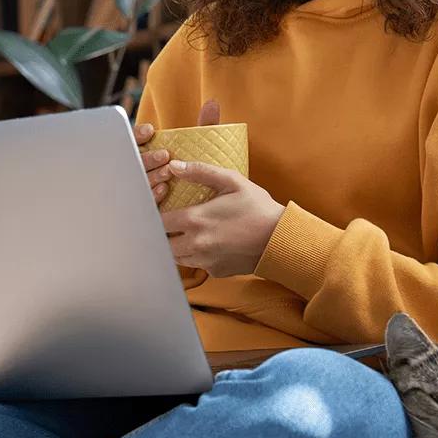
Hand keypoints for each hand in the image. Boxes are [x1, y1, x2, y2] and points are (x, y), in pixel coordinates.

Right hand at [134, 99, 222, 204]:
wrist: (209, 205)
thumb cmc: (203, 173)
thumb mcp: (202, 148)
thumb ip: (206, 126)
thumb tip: (213, 103)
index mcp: (149, 152)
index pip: (133, 140)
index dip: (137, 134)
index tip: (150, 130)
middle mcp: (142, 171)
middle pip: (135, 163)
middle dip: (148, 157)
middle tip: (164, 155)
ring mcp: (144, 190)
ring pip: (139, 182)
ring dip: (151, 175)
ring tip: (167, 172)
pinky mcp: (149, 209)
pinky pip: (143, 203)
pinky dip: (152, 195)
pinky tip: (163, 190)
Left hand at [160, 160, 284, 276]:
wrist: (280, 239)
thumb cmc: (258, 208)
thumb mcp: (232, 181)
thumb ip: (200, 172)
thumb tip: (173, 166)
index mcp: (195, 220)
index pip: (158, 221)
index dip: (156, 215)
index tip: (162, 209)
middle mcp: (195, 244)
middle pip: (163, 243)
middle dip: (164, 234)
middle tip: (173, 223)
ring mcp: (205, 261)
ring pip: (177, 257)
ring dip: (178, 246)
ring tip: (189, 233)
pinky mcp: (215, 271)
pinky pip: (197, 265)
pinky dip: (197, 256)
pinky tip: (210, 244)